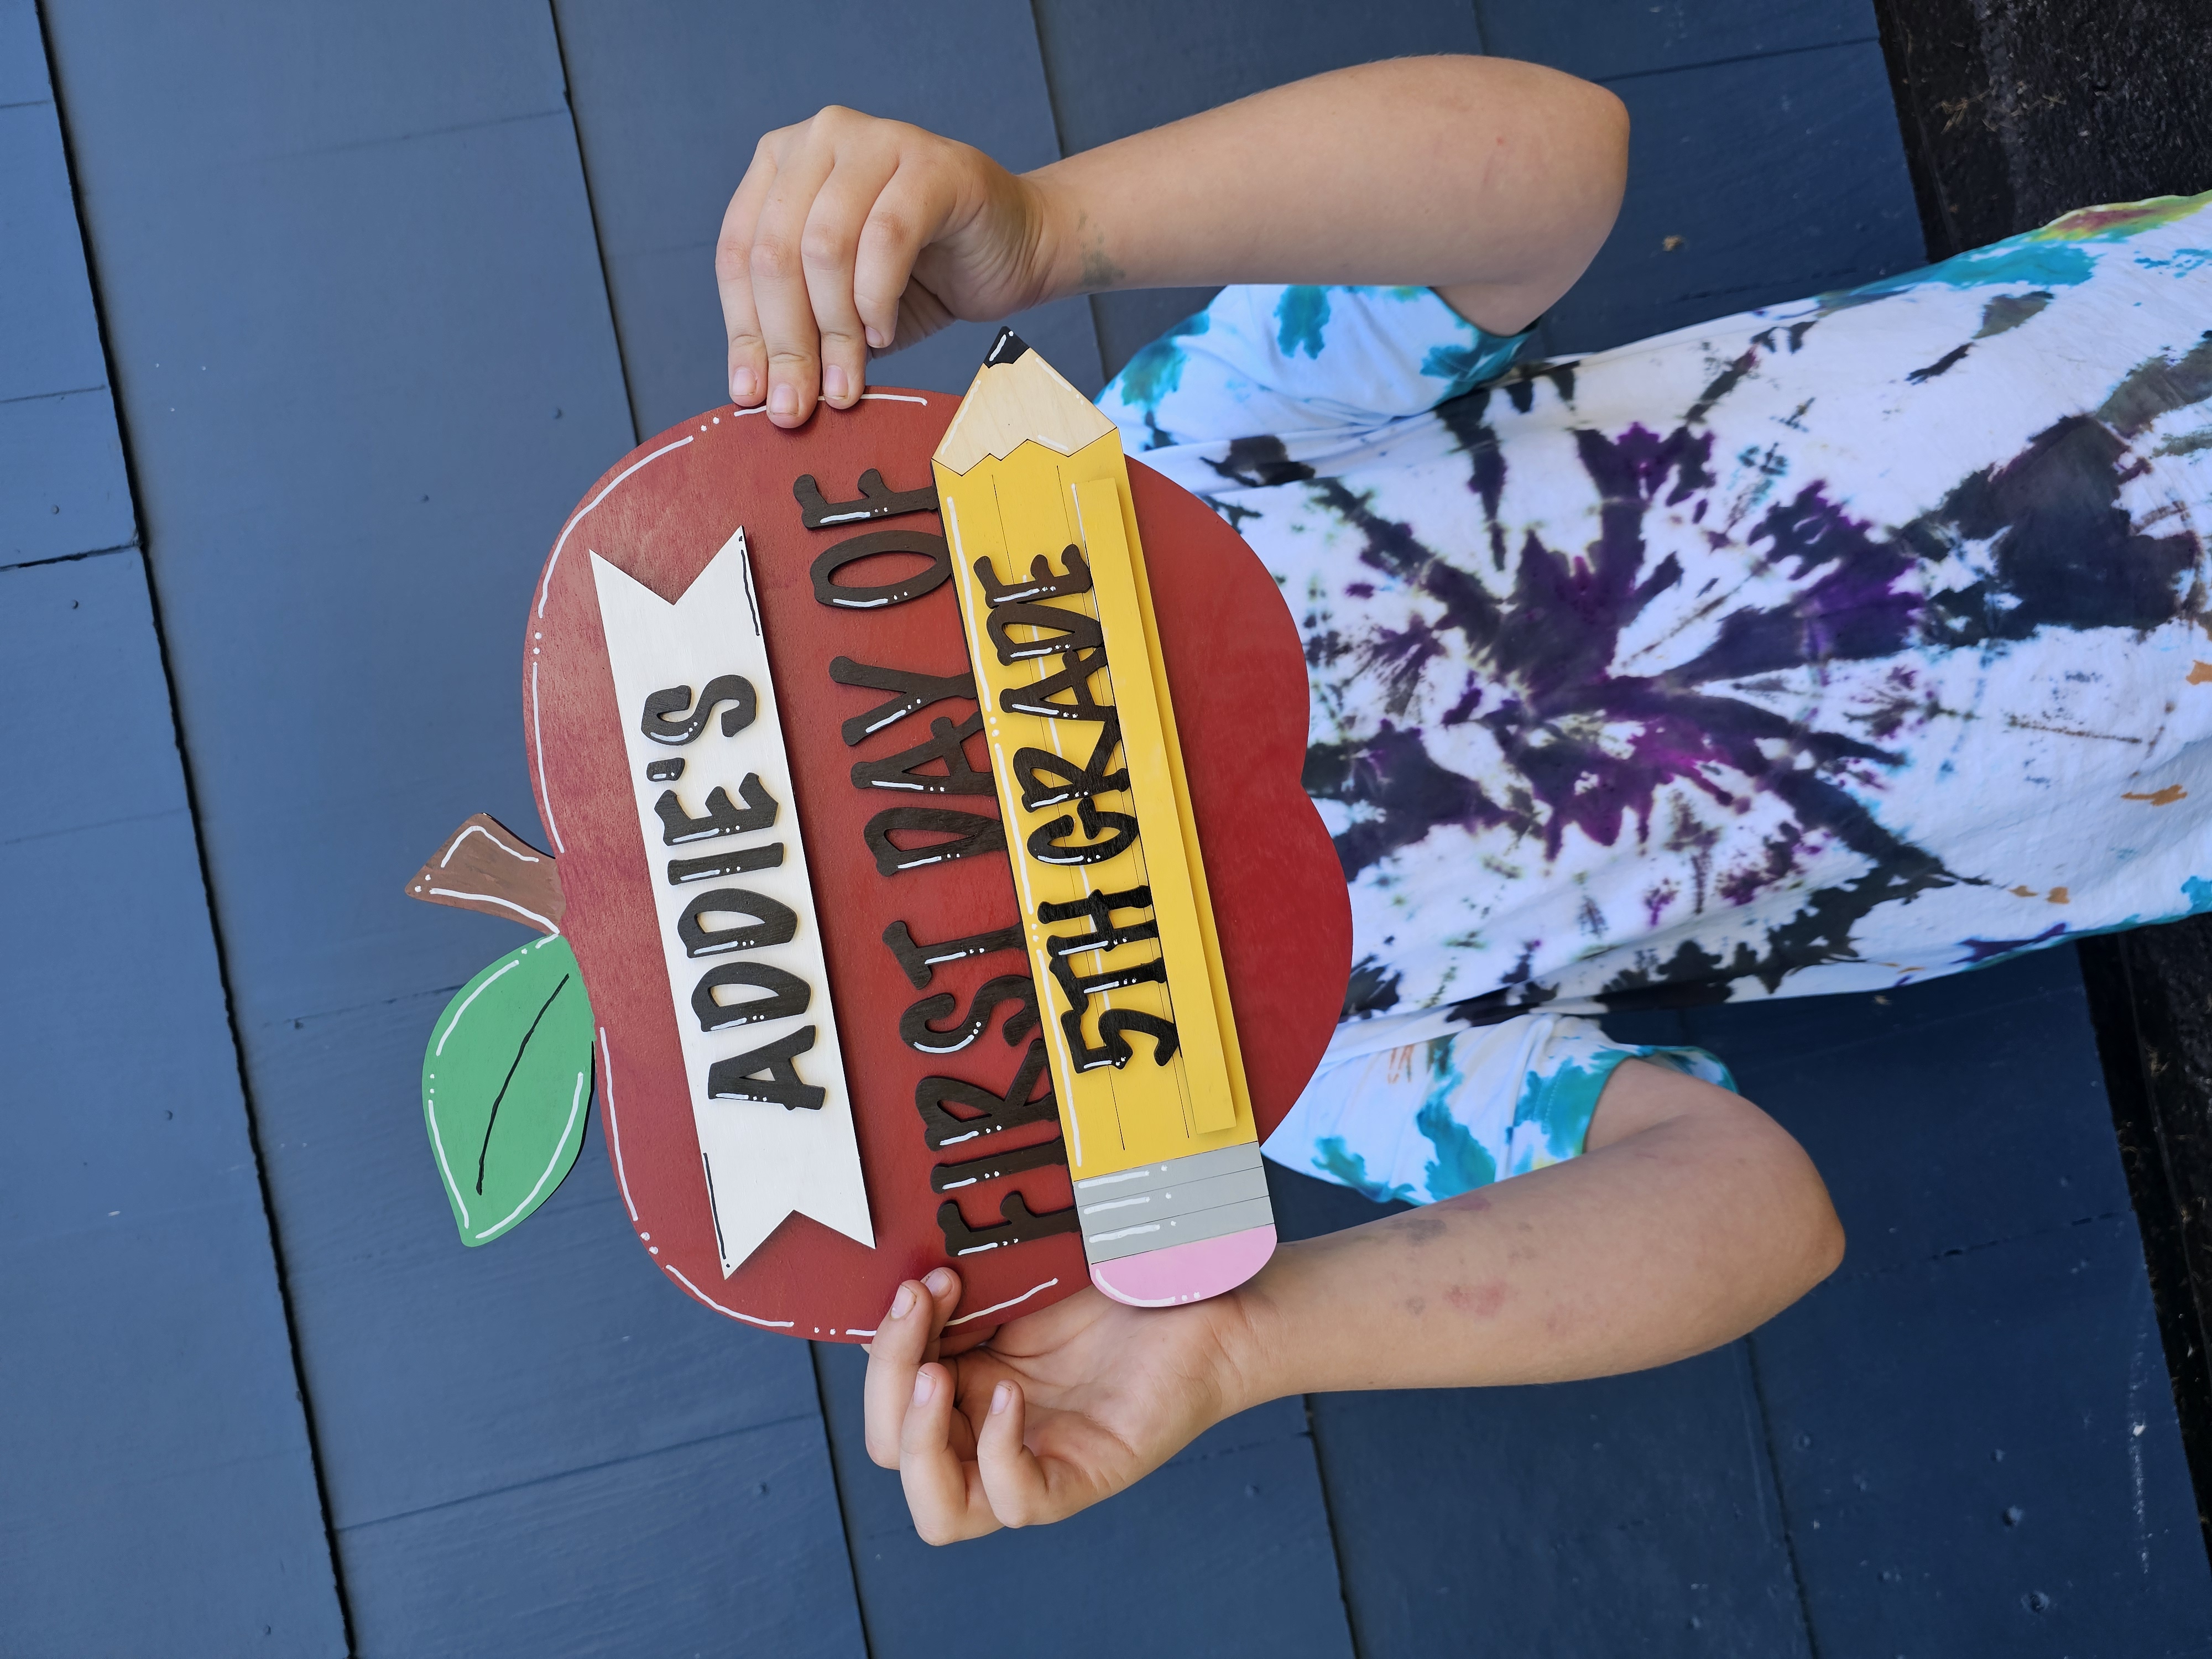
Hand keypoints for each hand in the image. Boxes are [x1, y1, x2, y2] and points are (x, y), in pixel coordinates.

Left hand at [715, 107, 1055, 427]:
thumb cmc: (923, 275)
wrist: (1016, 250)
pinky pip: (885, 240)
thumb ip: (801, 334)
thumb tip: (758, 393)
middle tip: (800, 406)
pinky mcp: (931, 165)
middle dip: (786, 343)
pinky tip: (884, 332)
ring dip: (834, 330)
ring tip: (848, 378)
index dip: (742, 331)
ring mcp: (876, 142)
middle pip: (775, 252)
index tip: (752, 395)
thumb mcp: (842, 310)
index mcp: (781, 164)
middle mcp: (820, 138)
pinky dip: (878, 301)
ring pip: (825, 248)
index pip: (738, 252)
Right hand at [863, 1267, 1265, 1542]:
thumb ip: (962, 1293)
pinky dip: (999, 1455)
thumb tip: (898, 1280)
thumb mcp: (1022, 1280)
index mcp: (967, 1385)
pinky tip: (1012, 1394)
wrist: (1207, 1288)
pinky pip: (1018, 1504)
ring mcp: (1037, 1461)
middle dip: (888, 1379)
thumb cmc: (1123, 1282)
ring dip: (919, 1438)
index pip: (888, 1398)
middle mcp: (990, 1431)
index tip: (922, 1278)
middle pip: (893, 1449)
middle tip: (922, 1304)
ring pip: (940, 1508)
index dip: (885, 1346)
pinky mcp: (1086, 1476)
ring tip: (939, 1375)